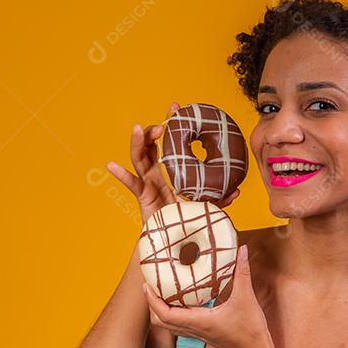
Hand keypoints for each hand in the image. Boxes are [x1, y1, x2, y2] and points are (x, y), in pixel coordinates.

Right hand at [107, 101, 240, 222]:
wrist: (175, 240)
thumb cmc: (188, 218)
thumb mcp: (206, 205)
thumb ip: (218, 198)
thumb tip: (236, 191)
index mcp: (174, 169)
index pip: (171, 141)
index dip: (172, 123)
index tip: (176, 107)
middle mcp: (159, 171)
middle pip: (152, 144)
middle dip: (154, 129)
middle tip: (162, 124)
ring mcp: (148, 182)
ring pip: (139, 157)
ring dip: (137, 142)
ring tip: (136, 129)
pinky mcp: (142, 195)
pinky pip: (130, 184)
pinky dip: (120, 175)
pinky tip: (112, 166)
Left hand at [141, 244, 270, 347]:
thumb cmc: (250, 331)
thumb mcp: (246, 298)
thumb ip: (243, 272)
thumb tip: (242, 250)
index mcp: (199, 321)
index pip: (165, 314)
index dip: (152, 301)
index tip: (147, 285)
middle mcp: (194, 329)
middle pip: (160, 321)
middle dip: (151, 304)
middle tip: (149, 285)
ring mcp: (197, 333)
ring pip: (168, 325)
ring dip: (160, 310)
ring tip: (160, 291)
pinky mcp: (202, 334)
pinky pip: (179, 325)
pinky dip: (172, 314)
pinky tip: (179, 301)